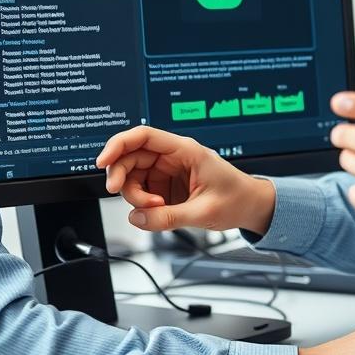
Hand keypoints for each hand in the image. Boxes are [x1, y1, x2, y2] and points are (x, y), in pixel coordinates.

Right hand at [95, 126, 276, 234]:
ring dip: (134, 195)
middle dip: (123, 178)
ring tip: (156, 210)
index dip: (118, 145)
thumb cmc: (236, 199)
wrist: (251, 206)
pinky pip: (142, 189)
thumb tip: (136, 219)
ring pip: (133, 176)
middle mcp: (173, 156)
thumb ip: (168, 217)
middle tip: (123, 198)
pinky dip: (142, 203)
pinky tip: (158, 211)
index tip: (103, 161)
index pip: (143, 136)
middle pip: (131, 157)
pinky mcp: (166, 184)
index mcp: (185, 150)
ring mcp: (168, 170)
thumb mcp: (203, 212)